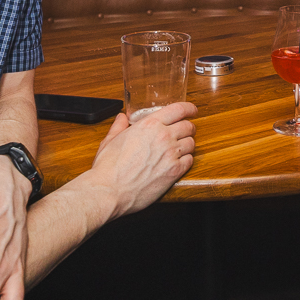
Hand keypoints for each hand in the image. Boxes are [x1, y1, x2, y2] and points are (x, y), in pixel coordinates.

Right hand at [86, 102, 196, 220]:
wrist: (109, 191)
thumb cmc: (107, 167)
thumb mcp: (110, 140)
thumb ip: (118, 126)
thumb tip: (121, 118)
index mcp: (149, 124)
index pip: (179, 109)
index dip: (189, 108)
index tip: (192, 110)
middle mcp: (164, 136)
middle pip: (188, 126)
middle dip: (189, 128)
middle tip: (186, 131)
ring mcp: (171, 154)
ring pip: (191, 143)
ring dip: (187, 144)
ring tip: (180, 149)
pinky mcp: (175, 172)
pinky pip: (190, 161)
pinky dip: (186, 160)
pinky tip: (178, 162)